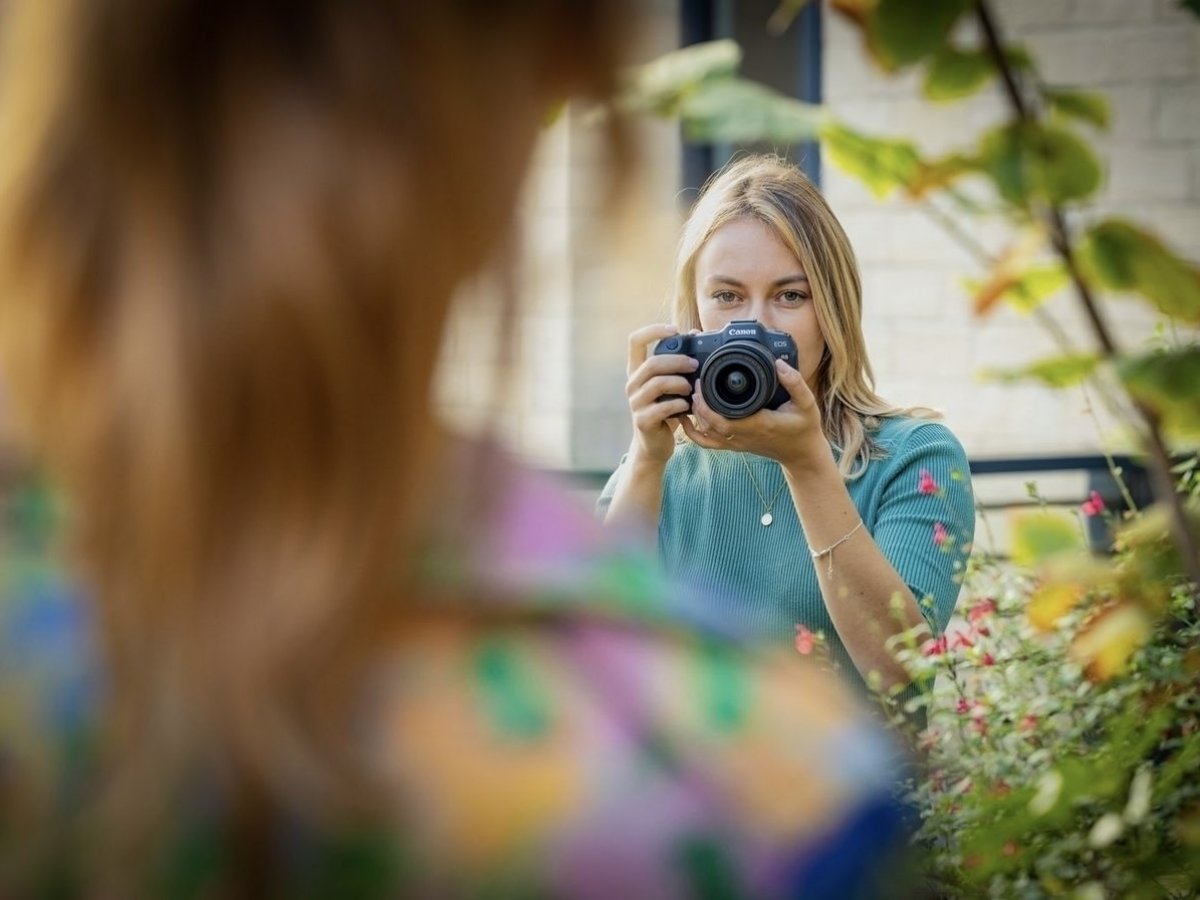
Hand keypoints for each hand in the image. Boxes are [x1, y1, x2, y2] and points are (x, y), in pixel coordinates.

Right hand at [624, 323, 697, 462]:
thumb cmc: (665, 410)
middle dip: (678, 361)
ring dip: (680, 384)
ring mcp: (635, 403)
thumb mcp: (670, 384)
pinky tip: (686, 406)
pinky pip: (662, 407)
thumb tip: (694, 332)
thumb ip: (678, 362)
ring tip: (691, 389)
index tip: (674, 330)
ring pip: (657, 384)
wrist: (655, 444)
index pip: (635, 341)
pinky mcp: (642, 420)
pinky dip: (679, 404)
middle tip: (695, 366)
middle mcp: (632, 384)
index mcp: (636, 371)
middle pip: (652, 363)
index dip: (653, 330)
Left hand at [680, 358, 827, 468]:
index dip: (706, 403)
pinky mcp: (734, 445)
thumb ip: (795, 382)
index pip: (722, 419)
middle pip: (708, 424)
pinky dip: (693, 433)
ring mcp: (737, 443)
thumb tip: (779, 364)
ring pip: (706, 433)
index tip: (703, 382)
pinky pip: (708, 443)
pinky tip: (687, 420)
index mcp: (758, 424)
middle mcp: (743, 436)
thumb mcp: (807, 403)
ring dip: (695, 415)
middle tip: (696, 383)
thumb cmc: (804, 428)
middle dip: (698, 404)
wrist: (801, 454)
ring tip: (694, 394)